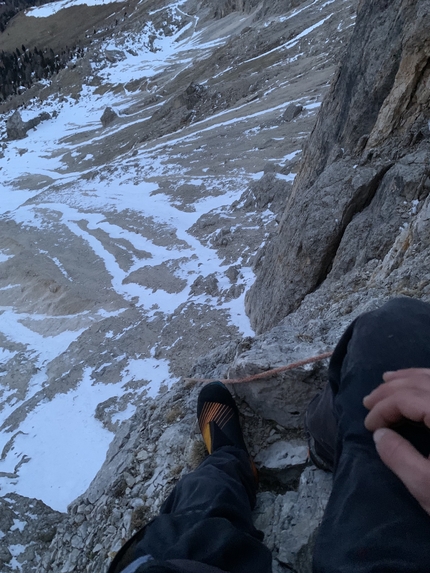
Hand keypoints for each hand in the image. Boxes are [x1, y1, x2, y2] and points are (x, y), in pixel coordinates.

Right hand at [363, 368, 429, 515]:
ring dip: (410, 378)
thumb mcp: (428, 488)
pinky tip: (419, 384)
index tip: (368, 426)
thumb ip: (399, 457)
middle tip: (368, 401)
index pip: (409, 398)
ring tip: (387, 380)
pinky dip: (429, 380)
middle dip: (390, 389)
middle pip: (422, 383)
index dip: (384, 408)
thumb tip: (380, 434)